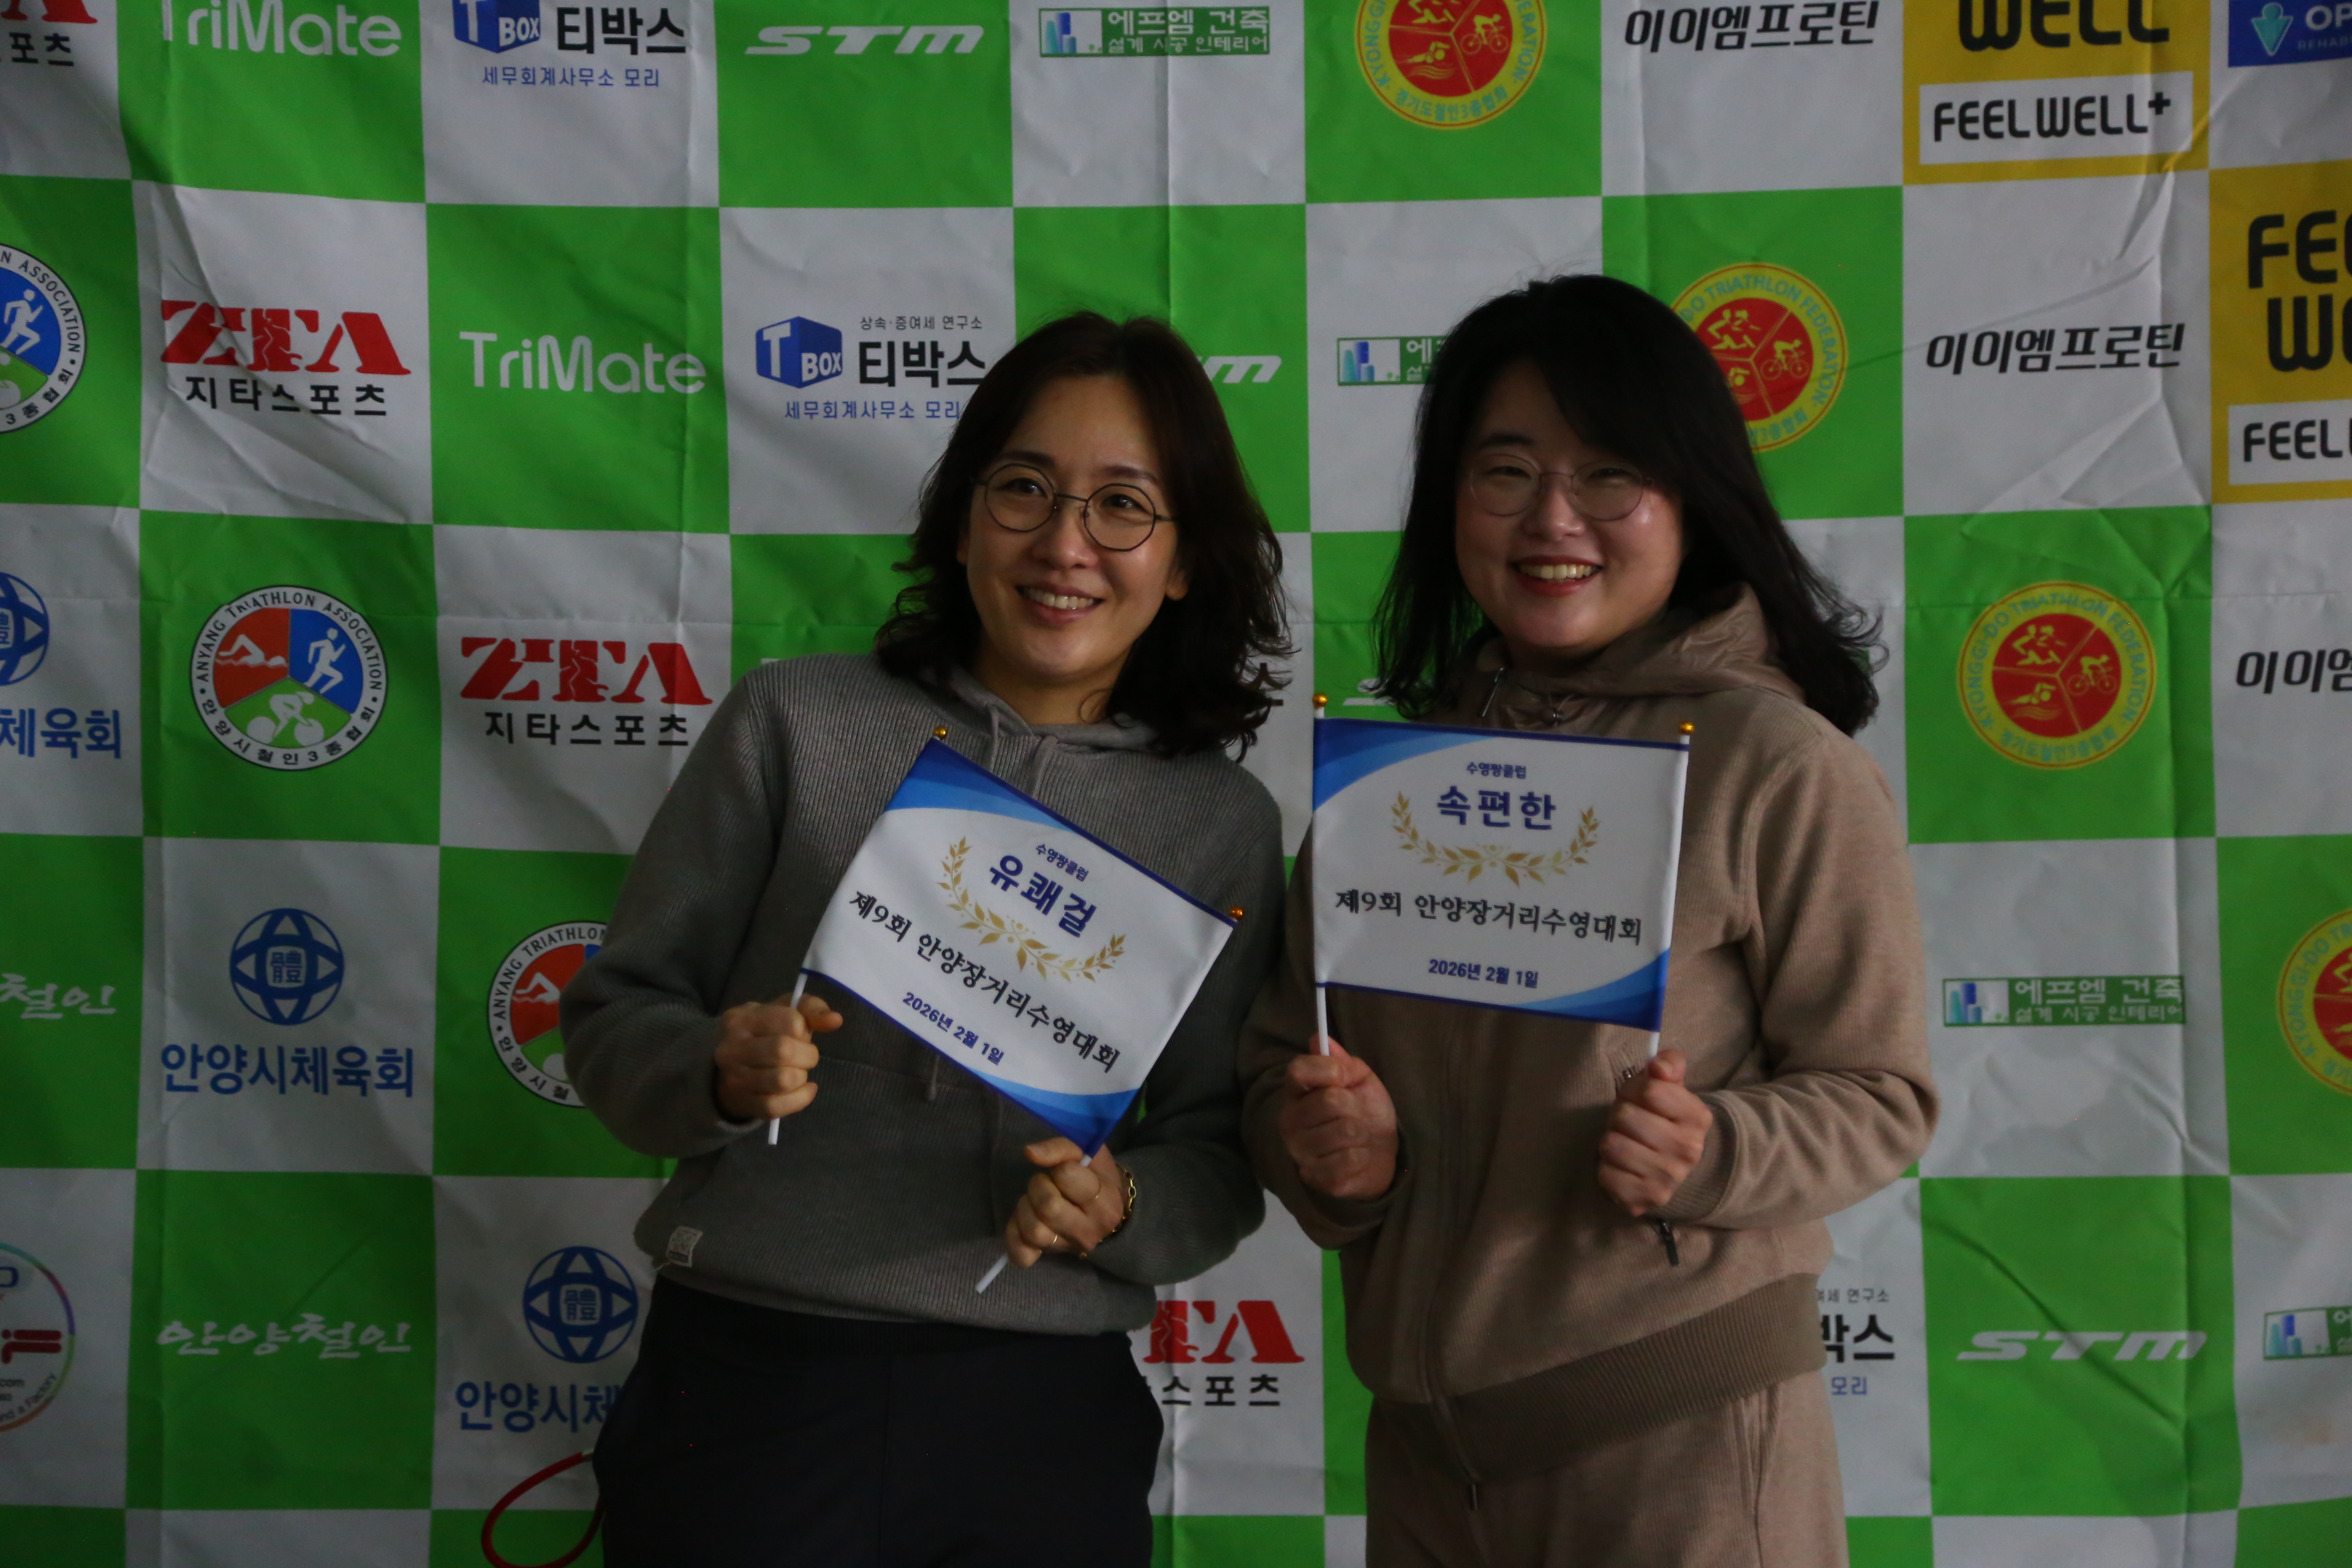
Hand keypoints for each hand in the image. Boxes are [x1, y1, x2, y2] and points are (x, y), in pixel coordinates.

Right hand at [712, 992, 842, 1121]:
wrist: (729, 1066)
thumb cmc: (764, 1032)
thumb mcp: (783, 1011)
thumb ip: (811, 1009)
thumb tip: (835, 1020)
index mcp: (741, 1018)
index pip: (789, 1021)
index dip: (803, 1030)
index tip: (799, 1034)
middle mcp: (731, 1048)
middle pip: (784, 1051)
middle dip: (807, 1055)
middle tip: (806, 1056)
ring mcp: (733, 1078)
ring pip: (782, 1081)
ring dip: (801, 1077)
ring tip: (799, 1071)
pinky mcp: (743, 1102)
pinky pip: (776, 1106)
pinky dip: (799, 1099)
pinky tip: (805, 1090)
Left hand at [1005, 1140, 1129, 1268]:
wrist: (1109, 1211)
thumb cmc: (1098, 1176)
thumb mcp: (1089, 1153)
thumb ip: (1060, 1148)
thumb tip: (1029, 1153)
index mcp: (1105, 1201)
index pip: (1066, 1177)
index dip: (1059, 1169)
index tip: (1066, 1172)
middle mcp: (1089, 1230)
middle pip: (1048, 1207)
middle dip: (1039, 1186)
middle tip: (1047, 1183)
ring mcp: (1069, 1246)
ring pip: (1034, 1231)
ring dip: (1025, 1208)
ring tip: (1035, 1201)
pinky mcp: (1050, 1255)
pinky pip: (1021, 1254)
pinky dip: (1014, 1234)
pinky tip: (1022, 1220)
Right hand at [1276, 1037, 1397, 1201]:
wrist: (1379, 1157)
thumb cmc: (1366, 1114)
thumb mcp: (1361, 1081)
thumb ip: (1342, 1062)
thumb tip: (1319, 1039)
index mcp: (1296, 1093)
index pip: (1298, 1070)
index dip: (1329, 1070)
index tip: (1345, 1077)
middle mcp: (1289, 1122)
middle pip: (1331, 1100)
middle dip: (1356, 1106)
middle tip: (1357, 1115)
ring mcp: (1300, 1152)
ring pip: (1345, 1130)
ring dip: (1363, 1133)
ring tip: (1359, 1138)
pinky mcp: (1317, 1177)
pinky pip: (1350, 1158)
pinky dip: (1365, 1156)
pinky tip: (1358, 1158)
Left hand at [1598, 1049, 1711, 1216]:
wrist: (1667, 1167)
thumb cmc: (1659, 1118)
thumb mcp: (1668, 1086)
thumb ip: (1668, 1064)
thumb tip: (1659, 1066)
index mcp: (1697, 1117)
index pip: (1650, 1089)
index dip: (1635, 1090)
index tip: (1640, 1100)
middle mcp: (1688, 1150)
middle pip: (1625, 1115)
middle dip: (1619, 1116)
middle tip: (1628, 1124)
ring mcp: (1669, 1178)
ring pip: (1611, 1144)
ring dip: (1611, 1140)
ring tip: (1625, 1143)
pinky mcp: (1646, 1199)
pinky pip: (1606, 1174)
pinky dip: (1607, 1168)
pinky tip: (1622, 1167)